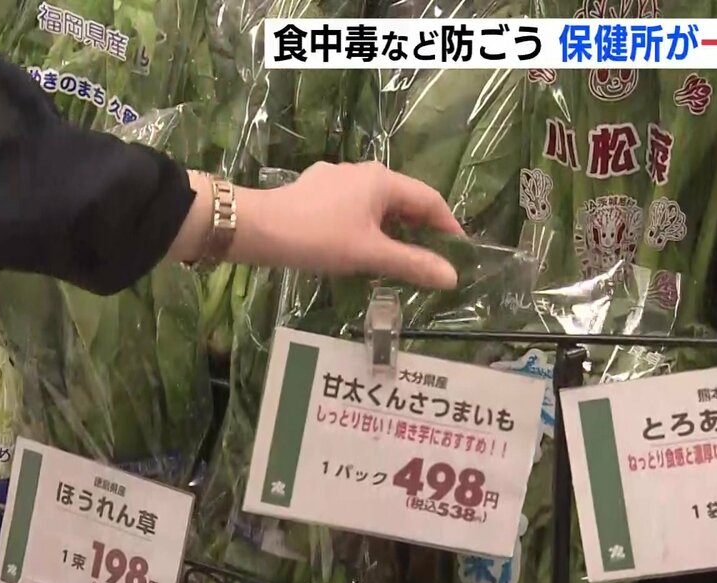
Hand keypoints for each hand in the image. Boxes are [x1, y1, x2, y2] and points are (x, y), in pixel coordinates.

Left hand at [174, 162, 465, 288]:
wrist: (257, 228)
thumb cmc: (318, 238)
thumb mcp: (369, 254)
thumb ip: (412, 264)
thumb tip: (452, 276)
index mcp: (382, 180)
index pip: (430, 200)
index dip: (449, 226)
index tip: (459, 252)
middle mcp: (362, 171)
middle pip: (403, 199)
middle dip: (419, 228)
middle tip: (430, 259)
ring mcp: (335, 178)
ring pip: (376, 204)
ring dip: (391, 229)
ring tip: (397, 258)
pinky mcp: (314, 189)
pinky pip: (352, 207)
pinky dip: (365, 226)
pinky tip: (357, 248)